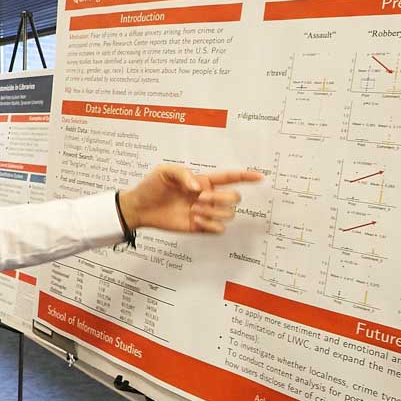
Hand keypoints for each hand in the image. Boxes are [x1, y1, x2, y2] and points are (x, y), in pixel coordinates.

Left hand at [120, 165, 261, 235]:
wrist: (140, 207)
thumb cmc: (152, 186)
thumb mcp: (165, 171)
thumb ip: (184, 174)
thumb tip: (199, 187)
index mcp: (204, 181)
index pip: (231, 178)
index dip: (246, 177)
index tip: (260, 177)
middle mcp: (208, 196)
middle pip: (234, 198)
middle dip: (220, 198)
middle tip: (198, 199)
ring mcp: (205, 213)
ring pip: (228, 214)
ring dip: (213, 212)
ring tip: (193, 210)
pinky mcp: (200, 227)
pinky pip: (219, 229)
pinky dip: (211, 225)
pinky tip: (195, 220)